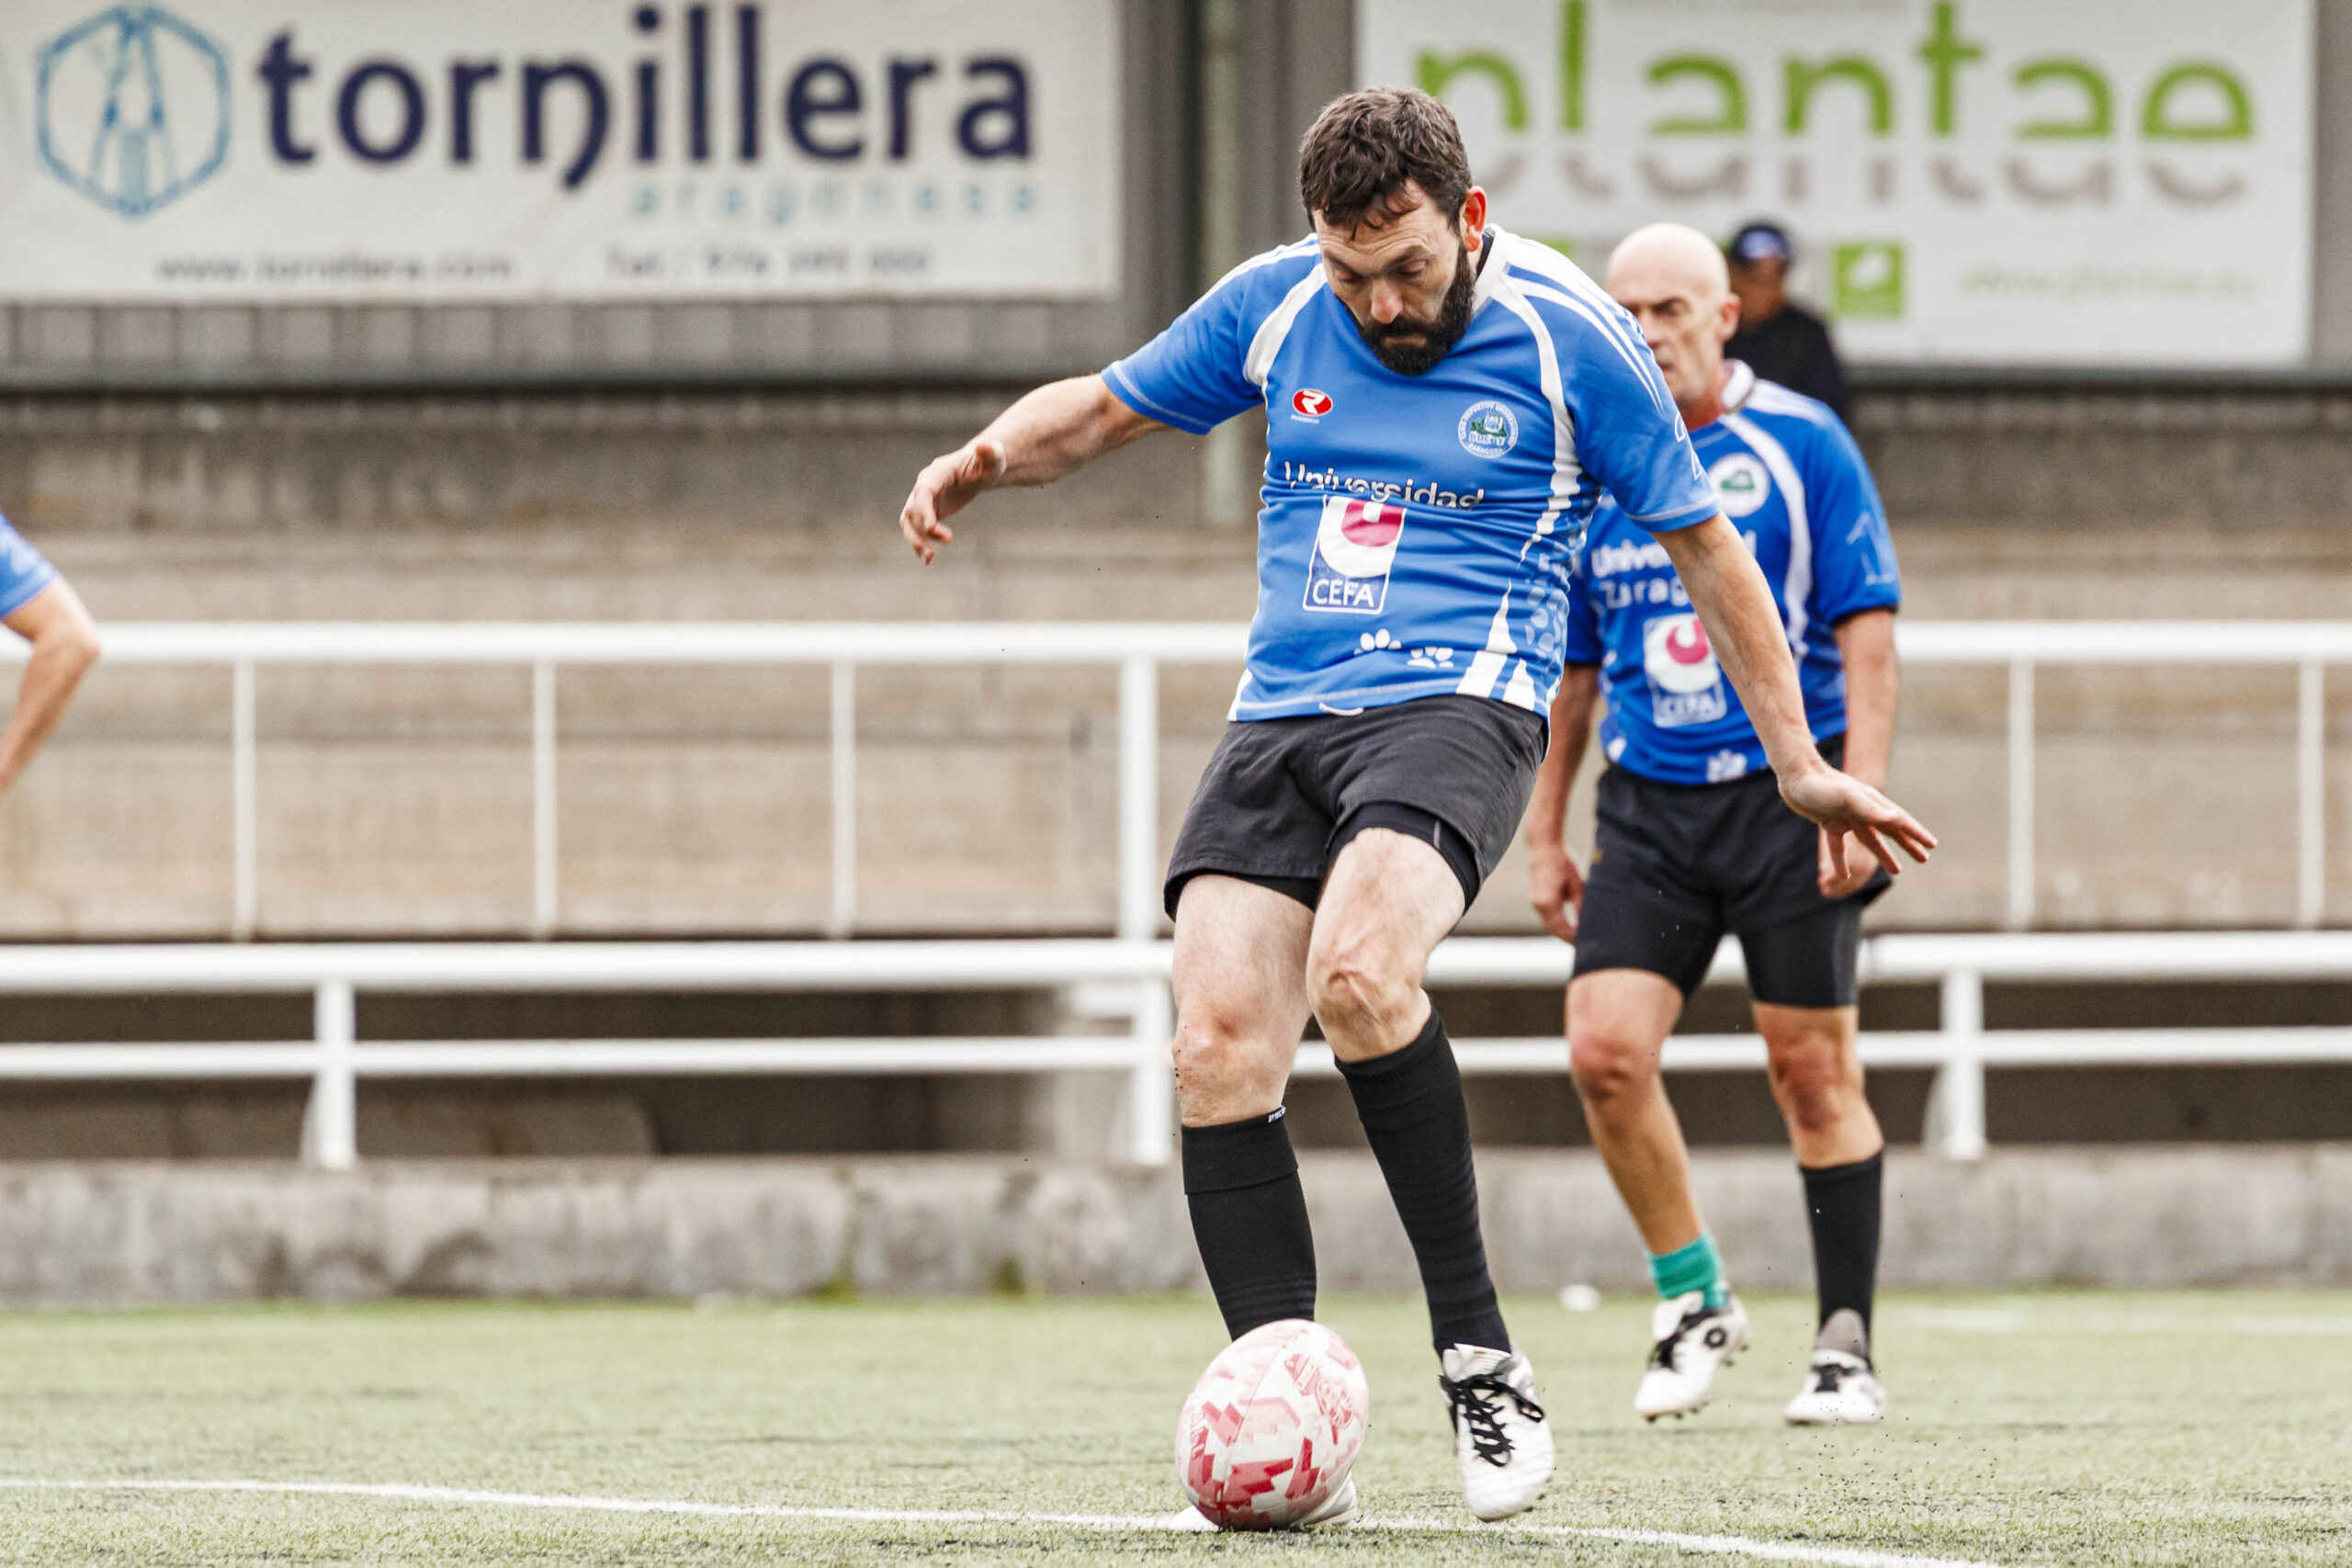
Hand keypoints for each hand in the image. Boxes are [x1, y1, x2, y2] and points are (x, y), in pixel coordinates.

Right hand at [898, 438, 1007, 563]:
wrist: (980, 470)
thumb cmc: (988, 464)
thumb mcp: (994, 459)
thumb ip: (991, 453)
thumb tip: (985, 445)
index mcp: (938, 472)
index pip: (925, 489)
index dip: (924, 508)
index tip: (931, 527)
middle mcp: (925, 485)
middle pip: (913, 507)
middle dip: (923, 527)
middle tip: (946, 540)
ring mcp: (923, 499)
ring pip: (909, 521)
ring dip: (916, 539)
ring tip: (929, 558)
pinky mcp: (927, 512)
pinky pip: (916, 528)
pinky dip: (919, 542)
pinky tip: (928, 558)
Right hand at [1528, 840, 1585, 941]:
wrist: (1544, 847)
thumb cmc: (1562, 862)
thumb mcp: (1577, 884)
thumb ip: (1580, 905)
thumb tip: (1585, 924)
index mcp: (1547, 902)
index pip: (1561, 928)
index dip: (1573, 938)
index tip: (1585, 943)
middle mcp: (1538, 904)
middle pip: (1553, 930)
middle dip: (1567, 938)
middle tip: (1584, 944)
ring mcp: (1535, 902)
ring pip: (1549, 925)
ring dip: (1563, 932)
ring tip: (1580, 938)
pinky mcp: (1537, 899)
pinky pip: (1548, 917)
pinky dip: (1558, 924)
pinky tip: (1572, 926)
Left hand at [1778, 756, 1936, 887]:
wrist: (1794, 776)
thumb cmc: (1821, 785)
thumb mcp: (1846, 797)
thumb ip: (1869, 809)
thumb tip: (1894, 819)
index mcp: (1872, 803)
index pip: (1899, 821)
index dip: (1916, 833)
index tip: (1933, 845)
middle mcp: (1863, 810)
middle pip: (1890, 831)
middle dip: (1908, 845)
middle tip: (1924, 859)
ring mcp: (1846, 816)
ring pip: (1869, 840)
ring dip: (1883, 854)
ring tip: (1897, 870)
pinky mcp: (1829, 821)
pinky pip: (1838, 845)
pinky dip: (1841, 860)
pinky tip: (1843, 876)